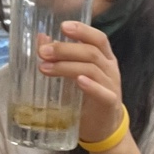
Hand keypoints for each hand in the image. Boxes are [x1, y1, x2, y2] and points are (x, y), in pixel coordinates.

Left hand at [37, 21, 122, 142]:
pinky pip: (103, 93)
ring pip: (92, 69)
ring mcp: (111, 85)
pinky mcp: (110, 103)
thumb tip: (42, 39)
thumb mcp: (72, 74)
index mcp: (103, 58)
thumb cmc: (86, 98)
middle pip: (91, 52)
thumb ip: (59, 58)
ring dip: (67, 66)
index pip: (98, 38)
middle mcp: (109, 68)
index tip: (63, 26)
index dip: (82, 30)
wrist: (102, 127)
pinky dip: (91, 86)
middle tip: (43, 52)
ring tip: (45, 68)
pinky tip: (79, 81)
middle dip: (65, 49)